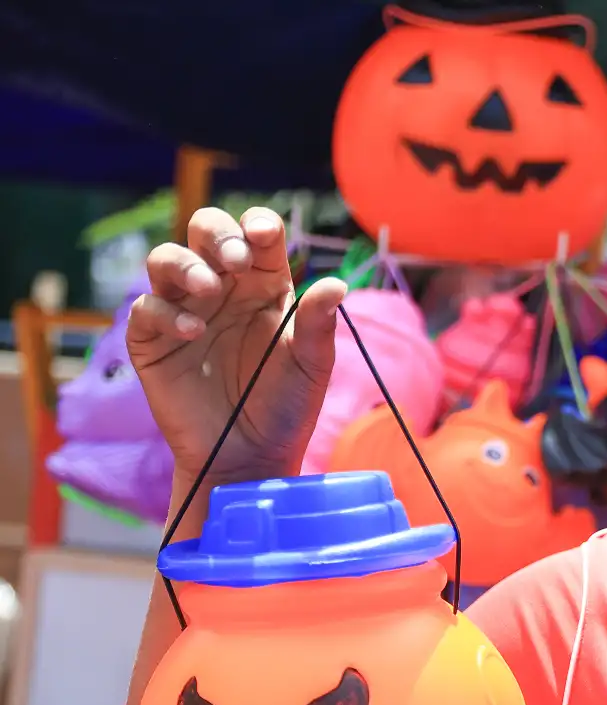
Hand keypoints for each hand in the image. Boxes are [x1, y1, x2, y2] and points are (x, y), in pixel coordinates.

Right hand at [128, 207, 346, 490]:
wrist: (251, 455)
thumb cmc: (286, 406)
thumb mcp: (312, 365)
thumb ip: (319, 324)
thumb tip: (337, 284)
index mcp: (263, 285)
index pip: (256, 237)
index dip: (257, 225)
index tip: (263, 235)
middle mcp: (222, 289)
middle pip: (205, 232)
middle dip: (216, 233)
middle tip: (234, 261)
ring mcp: (184, 309)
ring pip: (166, 259)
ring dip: (185, 264)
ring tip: (208, 290)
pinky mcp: (153, 339)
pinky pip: (147, 308)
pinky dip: (166, 312)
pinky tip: (193, 333)